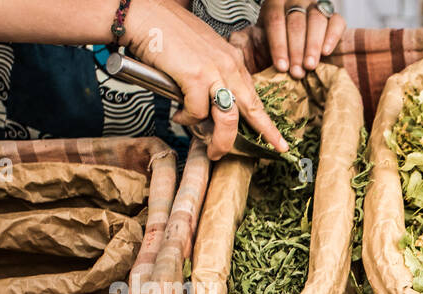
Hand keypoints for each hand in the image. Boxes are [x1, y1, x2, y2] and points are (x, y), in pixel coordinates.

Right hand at [124, 0, 287, 158]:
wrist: (144, 14)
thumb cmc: (166, 33)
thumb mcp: (202, 53)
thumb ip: (213, 76)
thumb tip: (212, 105)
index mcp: (232, 60)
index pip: (255, 95)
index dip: (266, 121)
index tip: (279, 140)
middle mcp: (228, 65)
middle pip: (251, 109)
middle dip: (262, 134)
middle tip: (270, 150)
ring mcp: (214, 71)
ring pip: (228, 118)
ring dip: (219, 140)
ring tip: (211, 150)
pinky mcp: (195, 76)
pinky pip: (197, 112)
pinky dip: (187, 119)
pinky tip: (178, 115)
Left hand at [247, 0, 344, 78]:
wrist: (301, 39)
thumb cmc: (282, 42)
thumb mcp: (265, 39)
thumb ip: (259, 45)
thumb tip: (250, 58)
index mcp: (275, 4)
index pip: (275, 20)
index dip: (278, 45)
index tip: (281, 66)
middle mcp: (296, 1)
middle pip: (296, 23)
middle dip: (295, 50)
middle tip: (296, 71)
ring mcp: (316, 6)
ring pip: (316, 21)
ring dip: (312, 46)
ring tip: (309, 65)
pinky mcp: (334, 15)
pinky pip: (336, 22)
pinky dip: (331, 37)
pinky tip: (325, 52)